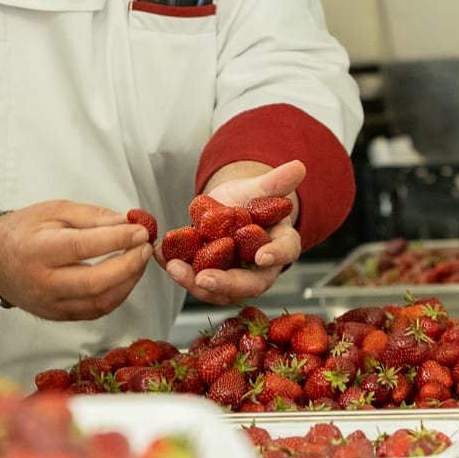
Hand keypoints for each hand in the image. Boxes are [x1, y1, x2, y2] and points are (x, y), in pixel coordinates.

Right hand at [0, 200, 151, 320]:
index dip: (117, 239)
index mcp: (37, 250)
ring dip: (128, 282)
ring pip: (99, 302)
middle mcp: (42, 282)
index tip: (141, 230)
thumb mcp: (54, 210)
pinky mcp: (57, 316)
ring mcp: (50, 304)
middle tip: (146, 247)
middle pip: (95, 282)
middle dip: (129, 265)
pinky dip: (116, 295)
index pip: (83, 247)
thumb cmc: (24, 230)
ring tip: (139, 260)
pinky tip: (126, 278)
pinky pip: (95, 310)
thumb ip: (91, 216)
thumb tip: (127, 223)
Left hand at [159, 160, 304, 306]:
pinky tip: (160, 255)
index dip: (276, 255)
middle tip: (204, 279)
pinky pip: (193, 278)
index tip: (262, 256)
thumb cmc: (249, 199)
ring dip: (194, 282)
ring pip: (218, 290)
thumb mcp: (258, 188)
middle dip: (225, 283)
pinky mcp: (209, 277)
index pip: (285, 252)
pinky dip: (175, 269)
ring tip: (173, 267)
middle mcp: (259, 268)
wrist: (226, 205)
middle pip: (249, 283)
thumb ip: (275, 182)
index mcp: (280, 244)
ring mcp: (233, 276)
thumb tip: (298, 167)